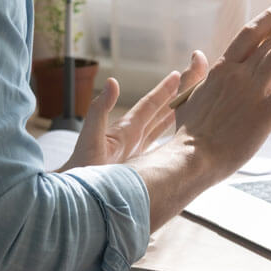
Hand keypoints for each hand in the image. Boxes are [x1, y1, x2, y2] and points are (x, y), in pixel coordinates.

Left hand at [59, 54, 209, 170]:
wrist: (78, 195)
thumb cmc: (81, 168)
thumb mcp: (92, 135)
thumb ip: (100, 109)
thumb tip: (112, 81)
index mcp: (125, 129)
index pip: (149, 105)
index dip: (164, 90)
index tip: (179, 75)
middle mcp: (132, 137)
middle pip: (158, 113)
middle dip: (175, 98)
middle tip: (193, 83)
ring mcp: (136, 152)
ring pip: (160, 129)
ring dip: (175, 117)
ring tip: (193, 106)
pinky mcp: (138, 168)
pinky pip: (159, 150)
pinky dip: (172, 142)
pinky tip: (181, 141)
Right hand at [170, 0, 270, 179]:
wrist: (194, 157)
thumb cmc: (189, 134)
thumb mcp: (186, 97)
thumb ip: (194, 74)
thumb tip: (196, 54)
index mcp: (220, 70)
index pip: (248, 36)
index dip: (267, 20)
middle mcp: (239, 75)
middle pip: (268, 40)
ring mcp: (254, 91)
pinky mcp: (267, 111)